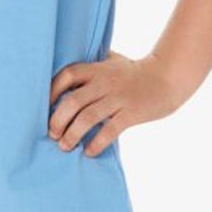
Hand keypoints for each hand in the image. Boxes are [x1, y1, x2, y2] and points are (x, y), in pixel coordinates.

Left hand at [47, 50, 183, 157]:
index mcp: (97, 68)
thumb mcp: (113, 60)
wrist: (167, 78)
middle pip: (72, 100)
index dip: (52, 90)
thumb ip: (93, 62)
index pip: (67, 75)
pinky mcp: (131, 113)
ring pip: (87, 118)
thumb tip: (68, 66)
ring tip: (65, 146)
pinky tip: (89, 152)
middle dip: (58, 119)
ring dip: (72, 134)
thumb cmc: (135, 71)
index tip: (44, 106)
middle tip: (52, 134)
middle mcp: (104, 82)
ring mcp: (118, 98)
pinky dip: (96, 143)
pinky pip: (109, 130)